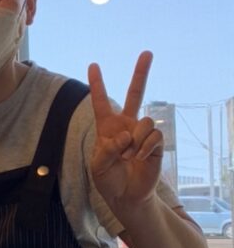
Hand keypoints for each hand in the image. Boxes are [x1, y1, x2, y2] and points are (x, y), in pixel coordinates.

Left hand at [87, 51, 163, 211]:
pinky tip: (140, 158)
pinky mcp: (155, 143)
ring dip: (135, 141)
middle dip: (141, 73)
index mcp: (107, 127)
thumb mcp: (97, 166)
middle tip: (147, 52)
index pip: (101, 101)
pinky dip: (145, 148)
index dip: (97, 84)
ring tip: (128, 156)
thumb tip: (126, 135)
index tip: (93, 65)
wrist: (126, 195)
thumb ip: (106, 149)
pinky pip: (153, 135)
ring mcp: (141, 133)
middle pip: (135, 94)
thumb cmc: (108, 179)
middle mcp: (126, 125)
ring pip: (143, 121)